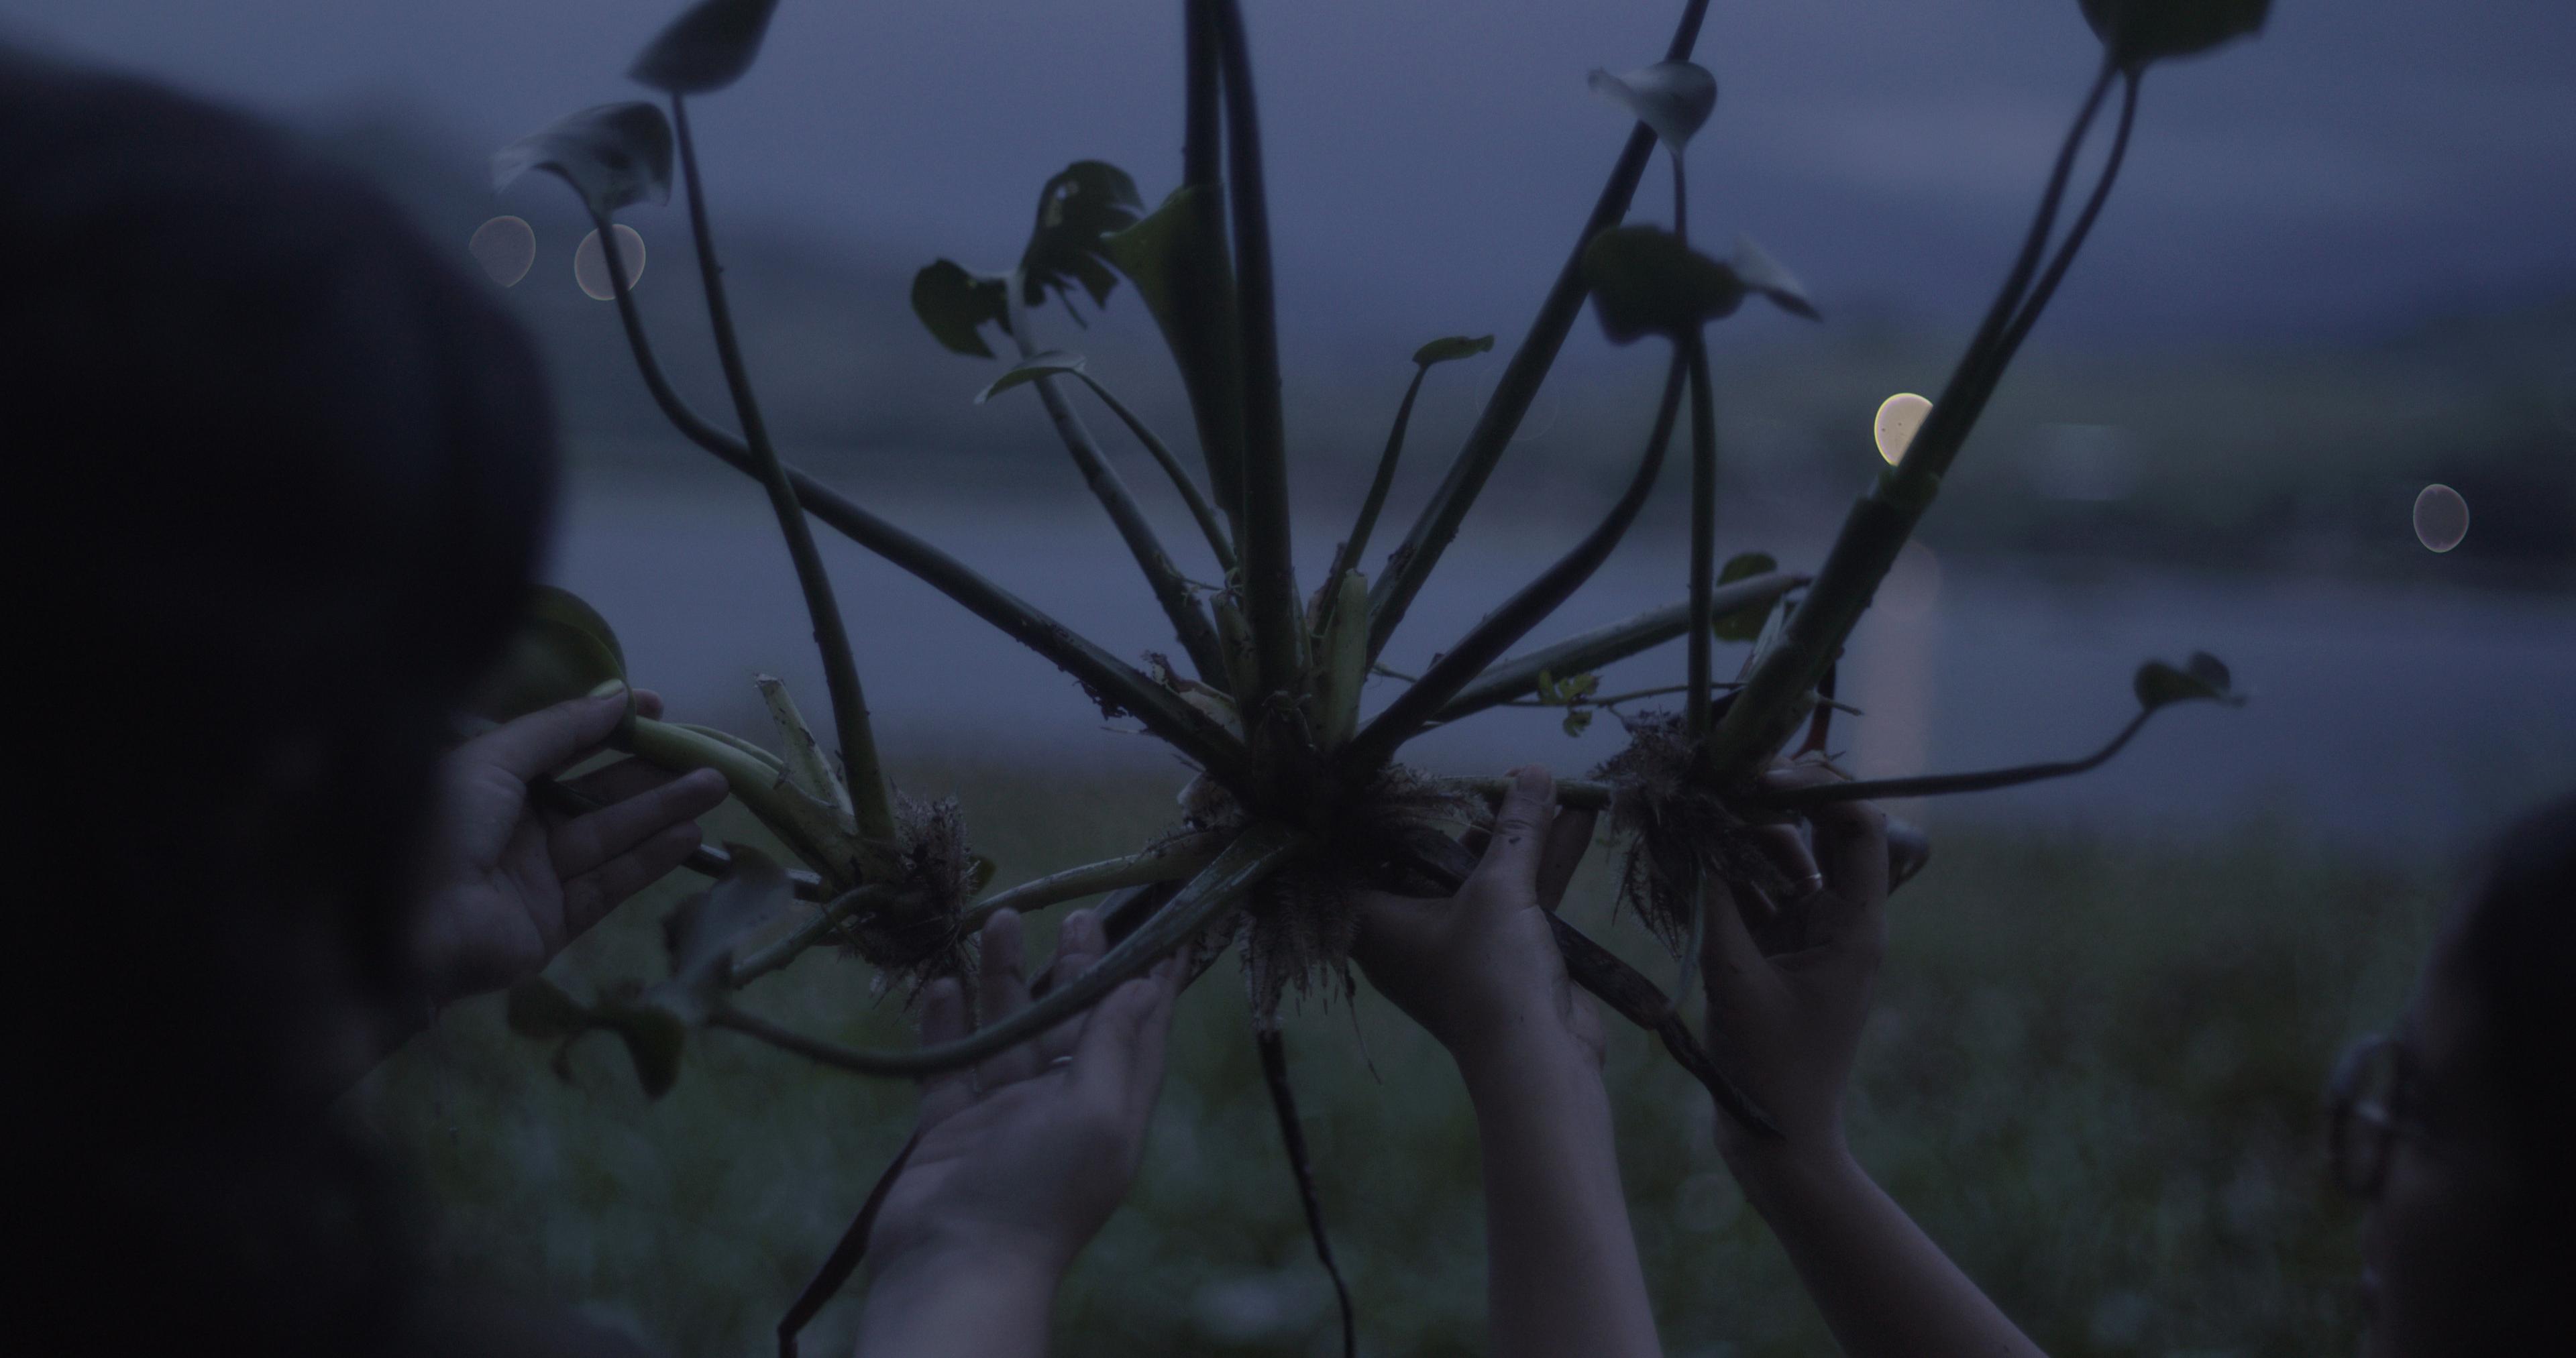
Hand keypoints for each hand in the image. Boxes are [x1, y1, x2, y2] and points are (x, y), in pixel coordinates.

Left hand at [411, 690, 727, 1004]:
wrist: (407, 924)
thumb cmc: (440, 827)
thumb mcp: (492, 759)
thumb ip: (558, 730)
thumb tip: (616, 699)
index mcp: (492, 784)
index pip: (562, 749)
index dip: (609, 728)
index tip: (658, 710)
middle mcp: (515, 828)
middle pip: (596, 795)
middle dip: (651, 775)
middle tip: (706, 758)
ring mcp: (535, 879)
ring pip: (610, 838)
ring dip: (663, 812)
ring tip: (714, 788)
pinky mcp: (552, 925)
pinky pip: (607, 885)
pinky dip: (649, 861)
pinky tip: (688, 836)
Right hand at [867, 908, 1183, 1285]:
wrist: (954, 1266)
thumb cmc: (1037, 1191)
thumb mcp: (1095, 1113)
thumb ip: (1114, 1046)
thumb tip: (1149, 985)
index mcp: (1111, 1110)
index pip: (1139, 1032)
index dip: (1150, 981)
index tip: (1162, 927)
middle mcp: (1061, 1109)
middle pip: (1072, 1023)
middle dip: (1075, 968)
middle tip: (1075, 915)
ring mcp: (1003, 1119)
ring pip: (1008, 1033)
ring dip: (1005, 979)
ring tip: (1001, 919)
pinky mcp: (949, 1129)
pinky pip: (950, 1064)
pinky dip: (947, 1024)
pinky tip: (942, 981)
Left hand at [1351, 765, 1603, 1072]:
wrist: (1538, 1059)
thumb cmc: (1490, 975)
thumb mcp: (1499, 889)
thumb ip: (1516, 829)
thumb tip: (1535, 772)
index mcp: (1378, 923)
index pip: (1364, 860)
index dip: (1385, 820)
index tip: (1408, 782)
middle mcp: (1412, 933)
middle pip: (1435, 860)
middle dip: (1475, 816)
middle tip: (1503, 777)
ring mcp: (1461, 945)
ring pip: (1487, 875)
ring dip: (1522, 835)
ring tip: (1549, 783)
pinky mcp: (1506, 954)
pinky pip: (1519, 897)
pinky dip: (1545, 862)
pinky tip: (1578, 818)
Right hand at [1699, 761, 1891, 1166]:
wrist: (1778, 1139)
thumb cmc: (1771, 1068)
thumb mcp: (1734, 978)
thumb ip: (1711, 901)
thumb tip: (1687, 827)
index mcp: (1854, 924)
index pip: (1856, 824)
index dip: (1815, 786)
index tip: (1758, 772)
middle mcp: (1838, 919)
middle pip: (1815, 830)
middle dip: (1765, 800)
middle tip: (1712, 780)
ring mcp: (1808, 933)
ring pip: (1778, 857)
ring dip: (1736, 836)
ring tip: (1688, 817)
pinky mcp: (1777, 950)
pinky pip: (1753, 893)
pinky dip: (1722, 874)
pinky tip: (1683, 860)